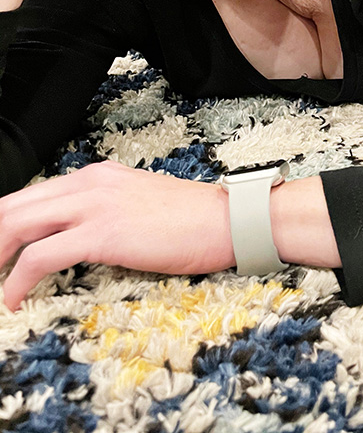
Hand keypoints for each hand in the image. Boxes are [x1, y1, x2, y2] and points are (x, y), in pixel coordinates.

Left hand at [0, 160, 235, 309]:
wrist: (227, 220)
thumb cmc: (192, 219)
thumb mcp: (138, 203)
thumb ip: (104, 209)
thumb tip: (76, 236)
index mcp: (98, 175)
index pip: (32, 195)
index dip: (6, 226)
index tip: (0, 252)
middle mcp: (90, 182)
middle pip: (15, 205)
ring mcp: (95, 205)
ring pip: (17, 223)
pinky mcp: (103, 233)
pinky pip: (41, 256)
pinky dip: (17, 280)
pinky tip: (14, 298)